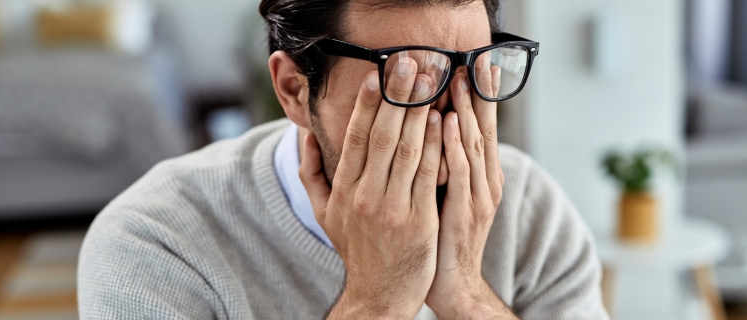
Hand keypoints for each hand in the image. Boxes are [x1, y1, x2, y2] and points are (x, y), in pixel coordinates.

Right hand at [299, 58, 443, 318]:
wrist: (379, 295)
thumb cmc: (355, 249)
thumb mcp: (323, 213)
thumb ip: (310, 172)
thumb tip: (303, 135)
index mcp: (343, 191)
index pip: (356, 138)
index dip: (367, 104)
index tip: (377, 74)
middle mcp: (365, 197)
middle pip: (383, 137)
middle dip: (397, 96)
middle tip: (410, 63)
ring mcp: (393, 210)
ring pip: (408, 151)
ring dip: (420, 112)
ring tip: (430, 81)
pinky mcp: (420, 221)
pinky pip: (429, 175)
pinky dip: (436, 145)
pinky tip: (443, 120)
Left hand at [425, 63, 514, 318]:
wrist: (453, 284)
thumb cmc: (444, 238)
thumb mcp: (449, 196)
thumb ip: (447, 165)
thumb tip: (435, 131)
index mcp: (482, 177)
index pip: (482, 129)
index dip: (481, 97)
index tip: (477, 65)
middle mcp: (486, 183)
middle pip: (483, 131)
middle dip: (479, 95)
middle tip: (474, 61)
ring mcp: (478, 197)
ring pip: (472, 146)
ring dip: (465, 111)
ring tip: (459, 80)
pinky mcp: (465, 212)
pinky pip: (459, 172)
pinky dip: (453, 145)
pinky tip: (446, 123)